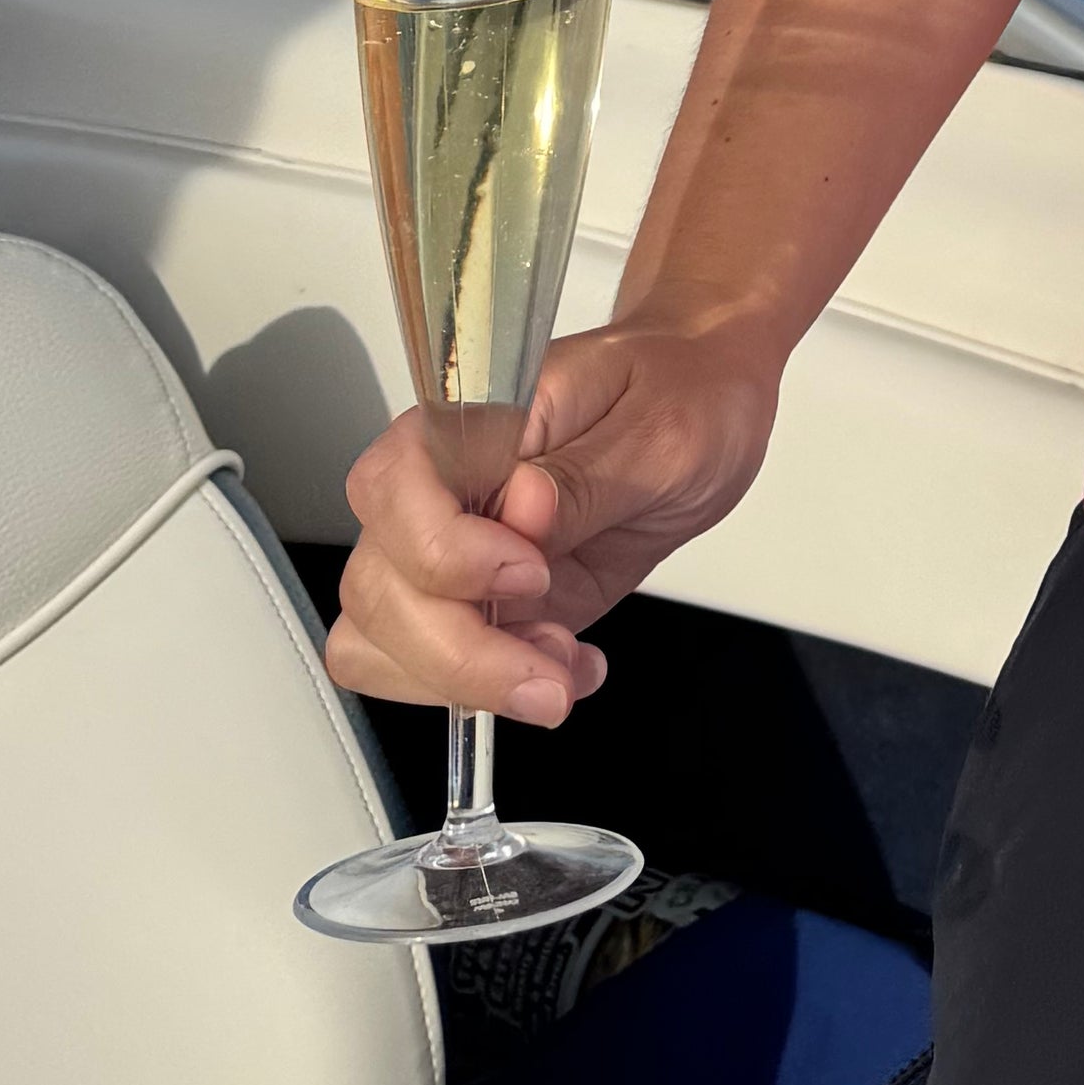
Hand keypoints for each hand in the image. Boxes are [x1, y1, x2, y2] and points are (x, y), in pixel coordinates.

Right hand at [326, 321, 778, 726]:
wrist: (704, 407)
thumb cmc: (680, 392)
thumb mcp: (660, 429)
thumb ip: (586, 474)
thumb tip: (522, 511)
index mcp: (471, 421)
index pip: (392, 488)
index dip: (442, 548)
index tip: (529, 571)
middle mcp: (443, 490)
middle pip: (378, 587)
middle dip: (458, 651)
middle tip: (551, 670)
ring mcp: (455, 555)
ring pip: (384, 641)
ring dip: (468, 681)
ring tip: (563, 670)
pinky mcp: (485, 605)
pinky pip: (439, 669)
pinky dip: (493, 692)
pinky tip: (569, 670)